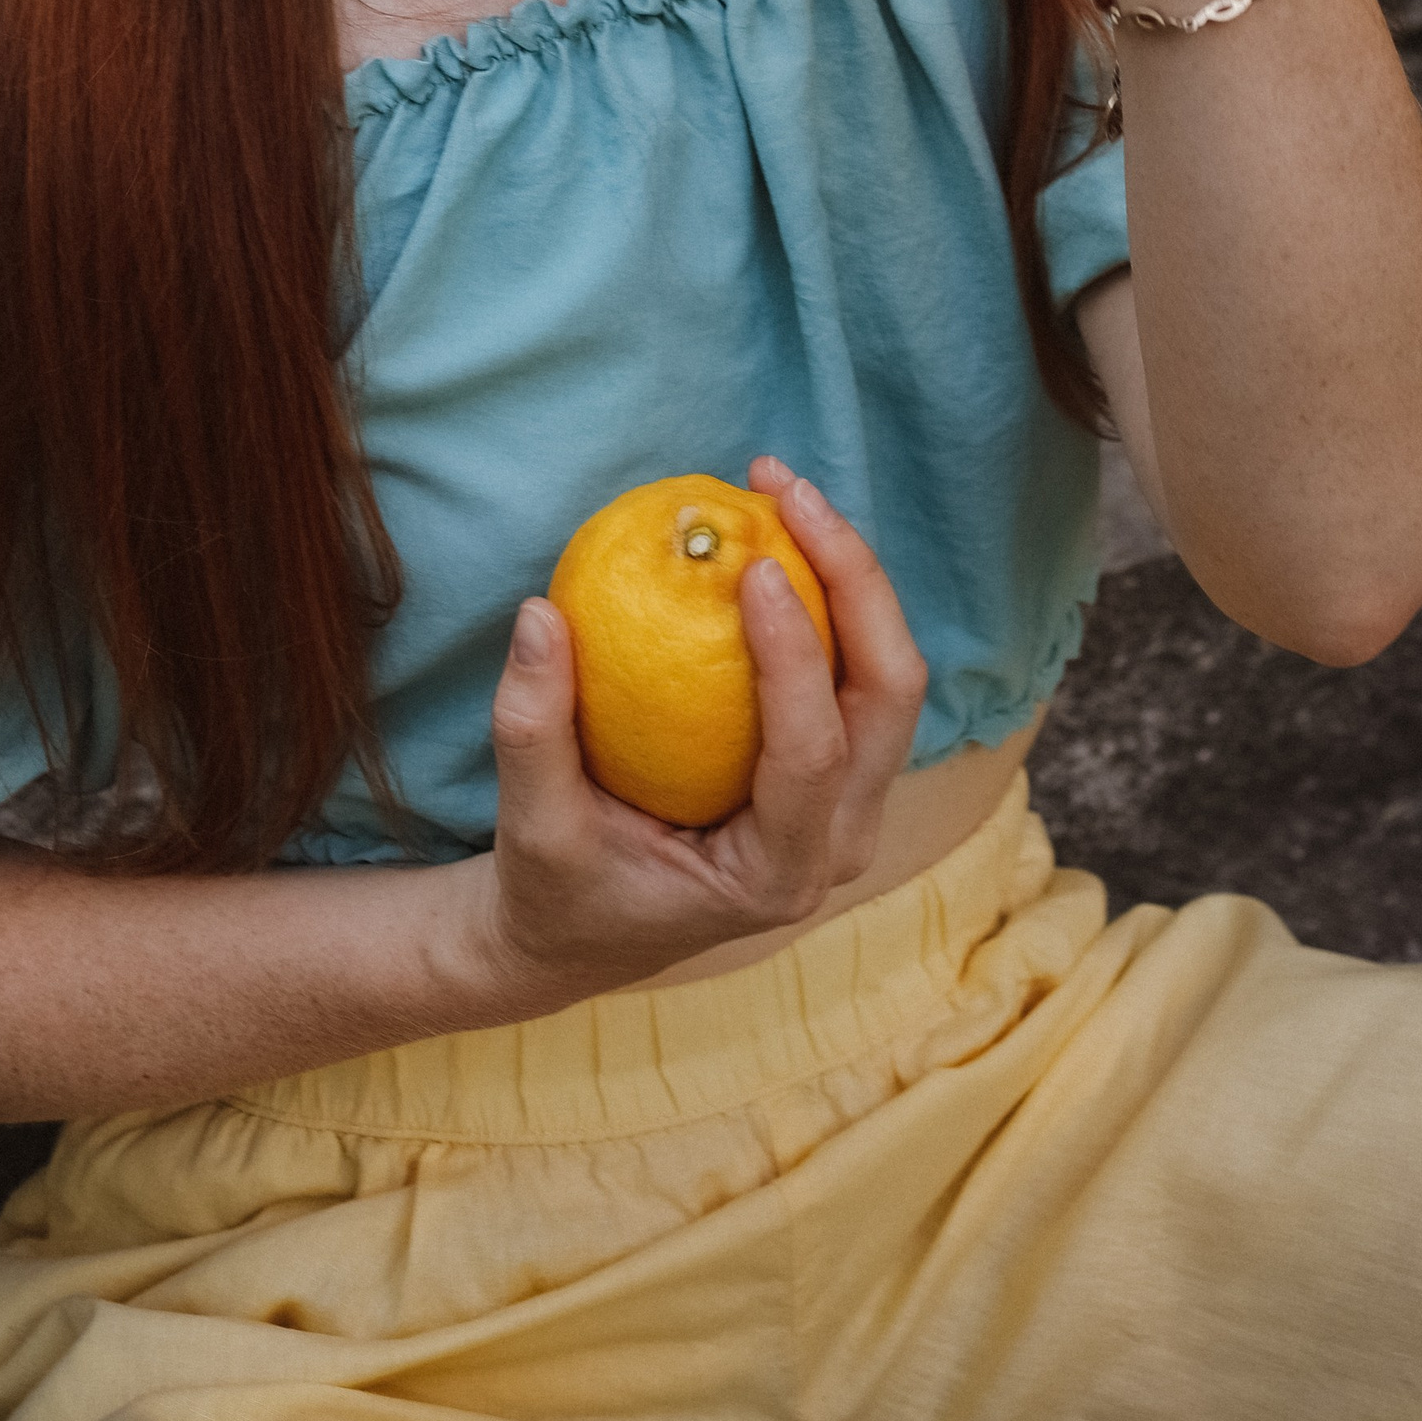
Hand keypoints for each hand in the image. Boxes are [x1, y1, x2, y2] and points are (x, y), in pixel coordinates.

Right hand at [467, 461, 927, 1006]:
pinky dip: (827, 590)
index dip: (797, 658)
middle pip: (891, 698)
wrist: (583, 931)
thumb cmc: (558, 888)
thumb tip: (540, 614)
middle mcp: (836, 843)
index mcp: (776, 876)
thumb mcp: (530, 827)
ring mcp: (848, 805)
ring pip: (889, 673)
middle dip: (857, 580)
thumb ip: (531, 728)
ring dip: (850, 572)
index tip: (755, 565)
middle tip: (784, 491)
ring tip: (780, 488)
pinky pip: (854, 666)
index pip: (813, 756)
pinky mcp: (837, 767)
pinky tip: (771, 525)